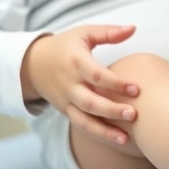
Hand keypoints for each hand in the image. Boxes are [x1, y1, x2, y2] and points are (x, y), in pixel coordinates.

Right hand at [22, 25, 138, 146]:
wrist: (32, 64)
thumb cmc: (65, 46)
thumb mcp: (84, 33)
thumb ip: (108, 32)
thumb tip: (133, 28)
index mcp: (75, 62)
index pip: (96, 75)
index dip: (116, 83)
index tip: (136, 89)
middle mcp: (69, 84)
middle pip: (89, 102)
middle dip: (111, 110)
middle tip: (133, 115)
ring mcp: (66, 100)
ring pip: (84, 120)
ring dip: (104, 131)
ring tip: (125, 138)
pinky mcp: (66, 111)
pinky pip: (81, 125)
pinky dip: (98, 134)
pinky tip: (117, 139)